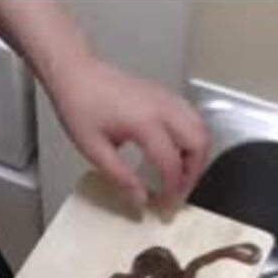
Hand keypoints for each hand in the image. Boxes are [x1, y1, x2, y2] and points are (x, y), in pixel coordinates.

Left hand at [46, 55, 209, 208]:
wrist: (75, 73)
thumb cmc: (79, 106)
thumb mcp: (94, 149)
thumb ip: (120, 177)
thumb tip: (140, 200)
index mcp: (145, 123)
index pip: (172, 163)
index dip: (173, 189)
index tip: (166, 204)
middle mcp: (163, 108)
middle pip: (199, 143)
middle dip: (194, 172)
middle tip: (179, 190)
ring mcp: (167, 98)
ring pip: (201, 128)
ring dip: (197, 154)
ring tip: (180, 174)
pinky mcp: (165, 94)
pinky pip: (192, 116)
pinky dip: (193, 137)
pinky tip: (177, 151)